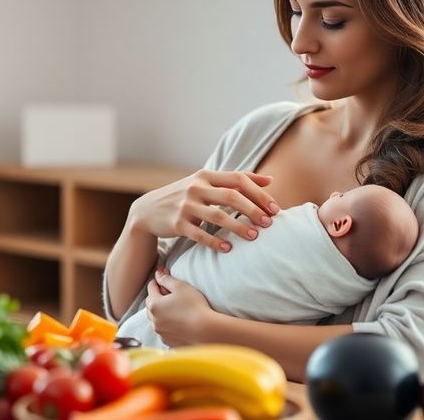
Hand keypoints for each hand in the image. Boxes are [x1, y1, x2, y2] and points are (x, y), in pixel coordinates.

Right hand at [129, 169, 279, 252]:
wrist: (148, 210)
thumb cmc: (185, 196)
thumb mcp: (206, 182)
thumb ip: (235, 180)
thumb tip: (270, 180)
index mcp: (206, 176)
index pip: (238, 179)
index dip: (259, 193)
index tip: (276, 208)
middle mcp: (196, 188)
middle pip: (232, 196)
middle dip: (254, 210)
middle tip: (269, 224)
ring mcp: (185, 206)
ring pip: (218, 216)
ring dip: (239, 227)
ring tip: (255, 236)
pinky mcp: (177, 224)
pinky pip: (200, 234)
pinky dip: (215, 241)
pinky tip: (228, 248)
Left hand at [145, 268, 213, 345]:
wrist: (206, 331)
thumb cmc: (194, 306)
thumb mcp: (180, 286)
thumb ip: (166, 279)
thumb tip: (158, 273)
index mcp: (154, 304)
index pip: (151, 287)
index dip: (158, 280)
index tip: (164, 276)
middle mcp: (153, 320)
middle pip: (151, 304)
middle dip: (157, 297)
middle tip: (169, 293)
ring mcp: (160, 332)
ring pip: (156, 319)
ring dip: (161, 312)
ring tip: (174, 308)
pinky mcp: (168, 342)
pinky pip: (164, 330)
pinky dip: (168, 325)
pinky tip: (178, 322)